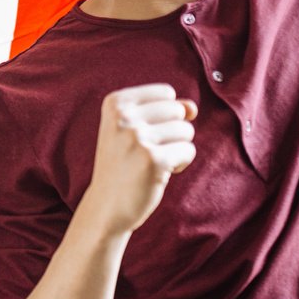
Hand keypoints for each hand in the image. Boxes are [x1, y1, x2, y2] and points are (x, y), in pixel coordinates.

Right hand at [85, 84, 196, 234]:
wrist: (106, 205)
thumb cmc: (124, 164)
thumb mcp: (135, 129)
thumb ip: (167, 110)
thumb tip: (193, 108)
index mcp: (115, 103)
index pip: (166, 93)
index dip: (164, 116)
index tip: (141, 134)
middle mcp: (123, 117)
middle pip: (178, 110)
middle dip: (173, 132)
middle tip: (147, 151)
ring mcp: (137, 138)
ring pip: (186, 130)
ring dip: (176, 149)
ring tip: (152, 162)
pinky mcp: (154, 160)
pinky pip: (188, 151)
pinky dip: (180, 164)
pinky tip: (159, 173)